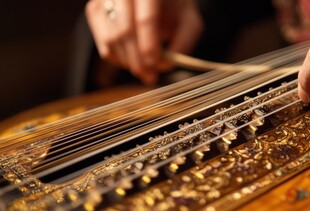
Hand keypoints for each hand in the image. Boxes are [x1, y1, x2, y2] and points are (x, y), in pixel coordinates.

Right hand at [86, 0, 202, 83]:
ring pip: (111, 39)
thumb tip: (163, 65)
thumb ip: (183, 44)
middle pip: (125, 30)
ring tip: (146, 71)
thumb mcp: (189, 24)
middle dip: (138, 59)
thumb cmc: (175, 10)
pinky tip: (134, 61)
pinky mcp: (95, 11)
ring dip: (129, 62)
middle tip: (151, 76)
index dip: (149, 44)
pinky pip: (103, 44)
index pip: (146, 18)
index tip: (156, 64)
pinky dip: (118, 59)